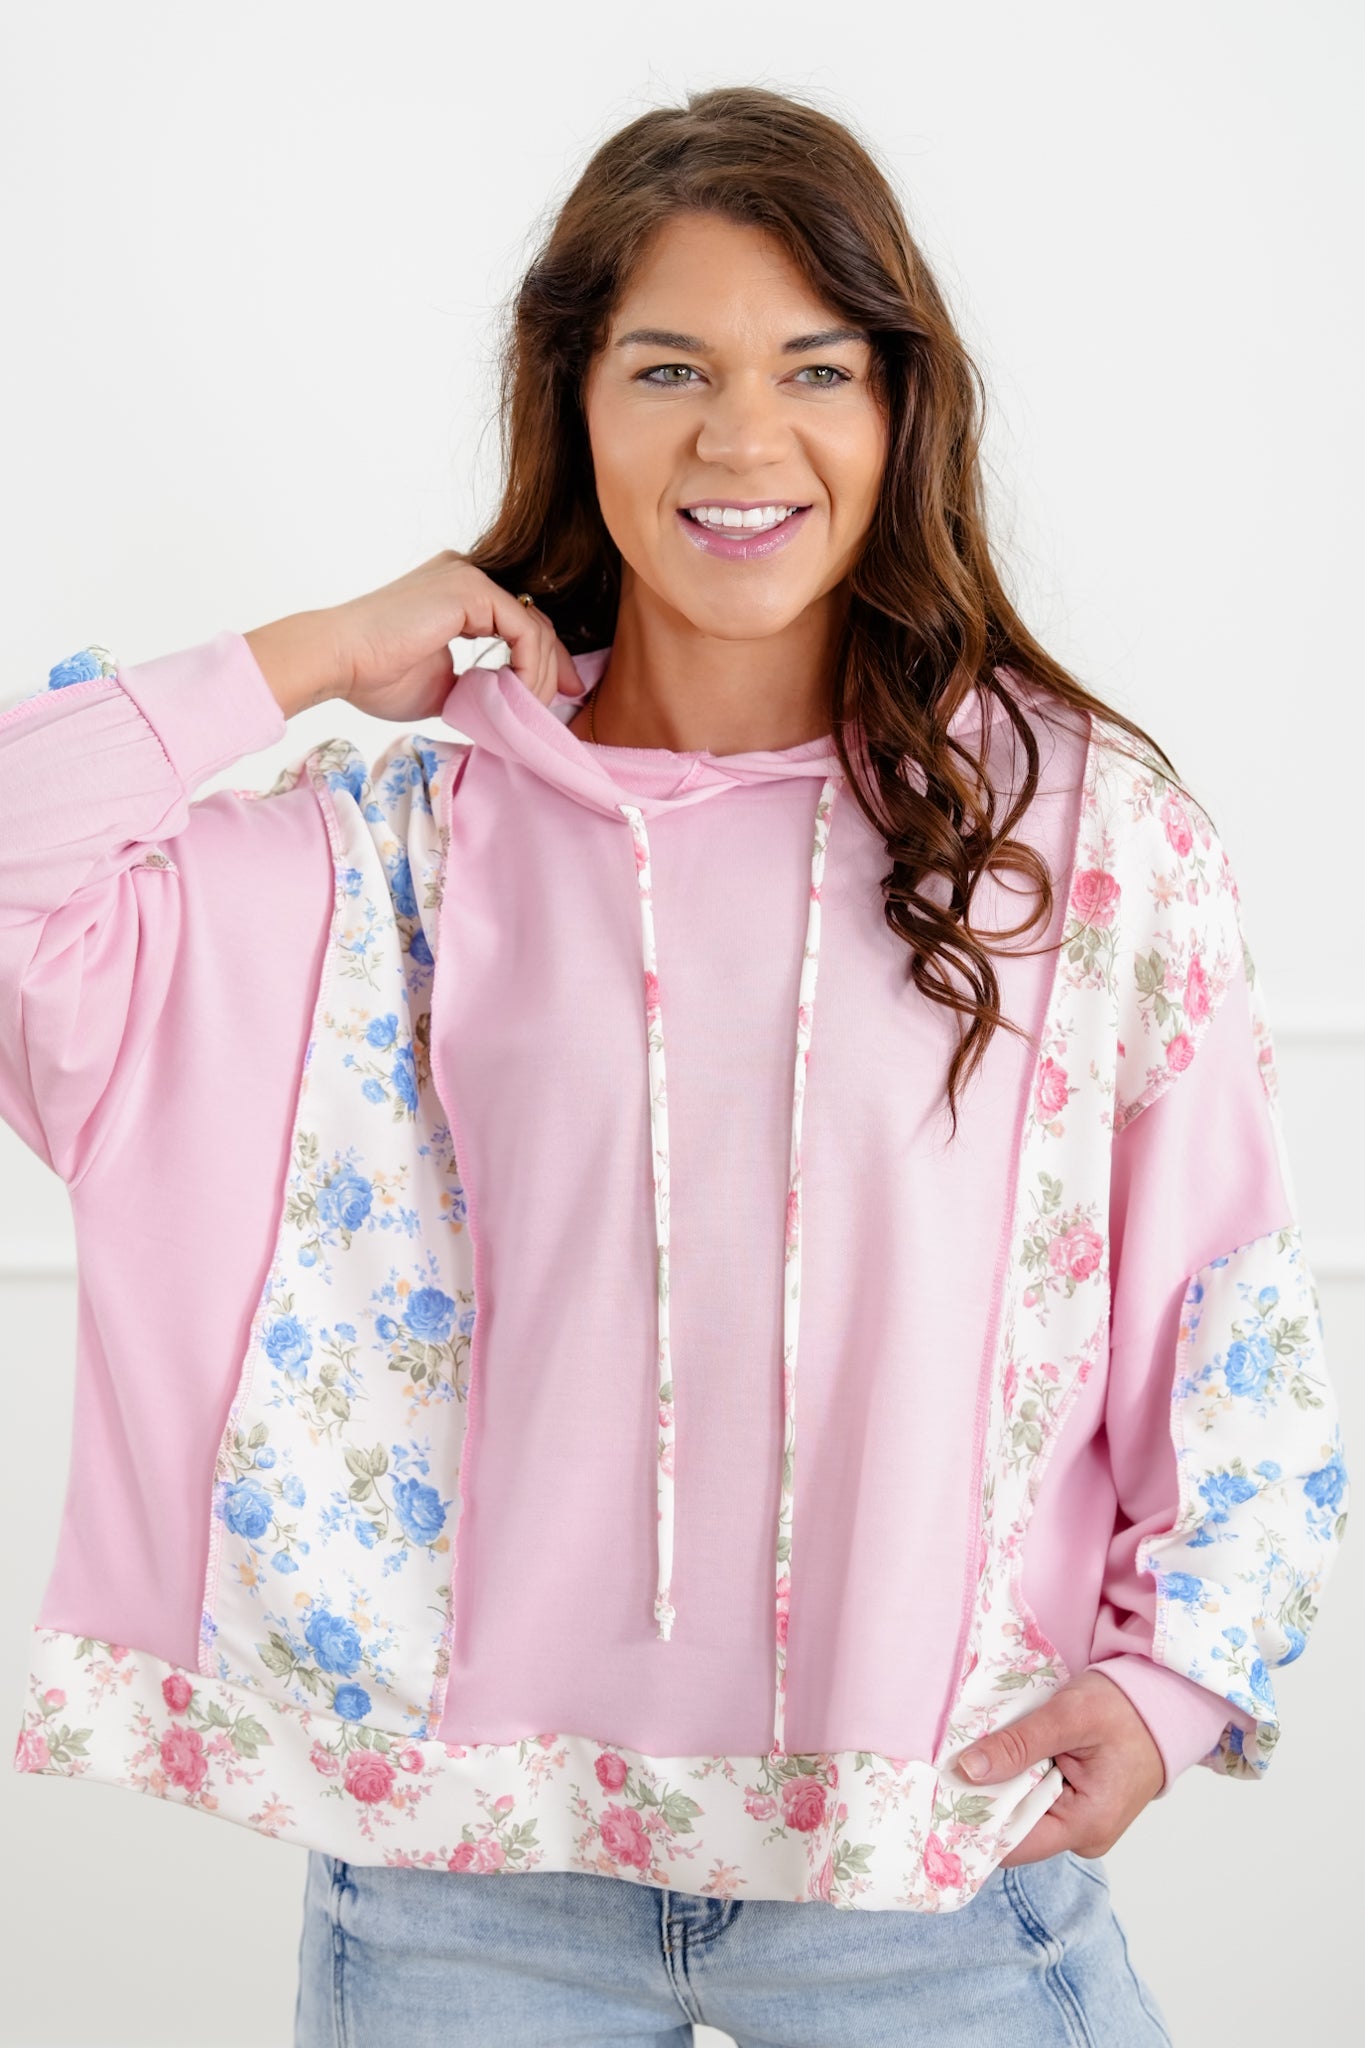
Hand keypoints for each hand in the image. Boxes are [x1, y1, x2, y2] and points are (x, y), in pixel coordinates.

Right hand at [247, 556, 578, 723]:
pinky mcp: (471, 588)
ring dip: (541, 675)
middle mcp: (468, 575)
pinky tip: (520, 694)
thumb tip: (509, 704)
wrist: (339, 662)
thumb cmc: (375, 676)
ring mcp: (470, 577)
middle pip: (534, 621)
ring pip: (535, 627)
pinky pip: (524, 629)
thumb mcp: (443, 685)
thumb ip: (479, 684)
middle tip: (563, 703)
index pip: (520, 622)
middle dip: (555, 667)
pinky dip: (531, 667)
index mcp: (459, 594)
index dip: (544, 661)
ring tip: (529, 711)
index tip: (558, 696)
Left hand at [955, 1667, 1164, 1865]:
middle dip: (982, 1799)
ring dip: (999, 1786)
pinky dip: (1017, 1780)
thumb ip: (1020, 1744)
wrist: (1165, 1704)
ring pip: (1022, 1814)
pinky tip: (998, 1757)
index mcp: (1086, 1825)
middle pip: (1014, 1830)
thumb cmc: (1125, 1708)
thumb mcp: (1070, 1716)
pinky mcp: (1078, 1808)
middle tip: (947, 1766)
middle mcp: (1084, 1837)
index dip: (974, 1820)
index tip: (940, 1792)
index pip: (1013, 1843)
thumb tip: (967, 1769)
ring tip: (969, 1756)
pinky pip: (1036, 1802)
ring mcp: (1082, 1824)